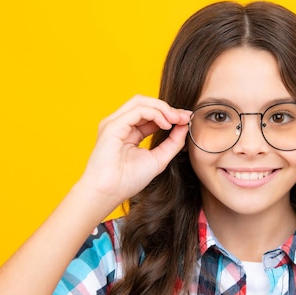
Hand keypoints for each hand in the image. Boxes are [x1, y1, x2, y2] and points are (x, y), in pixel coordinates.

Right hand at [76, 95, 191, 208]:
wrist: (109, 192)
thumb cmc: (128, 180)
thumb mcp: (158, 159)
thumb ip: (172, 143)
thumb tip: (184, 125)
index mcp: (128, 132)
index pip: (150, 114)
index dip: (169, 114)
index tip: (186, 119)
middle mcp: (120, 124)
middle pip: (145, 103)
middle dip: (167, 108)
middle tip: (184, 117)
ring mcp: (114, 123)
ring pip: (140, 101)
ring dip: (162, 108)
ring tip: (176, 119)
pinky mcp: (112, 125)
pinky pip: (138, 110)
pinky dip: (155, 114)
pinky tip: (166, 124)